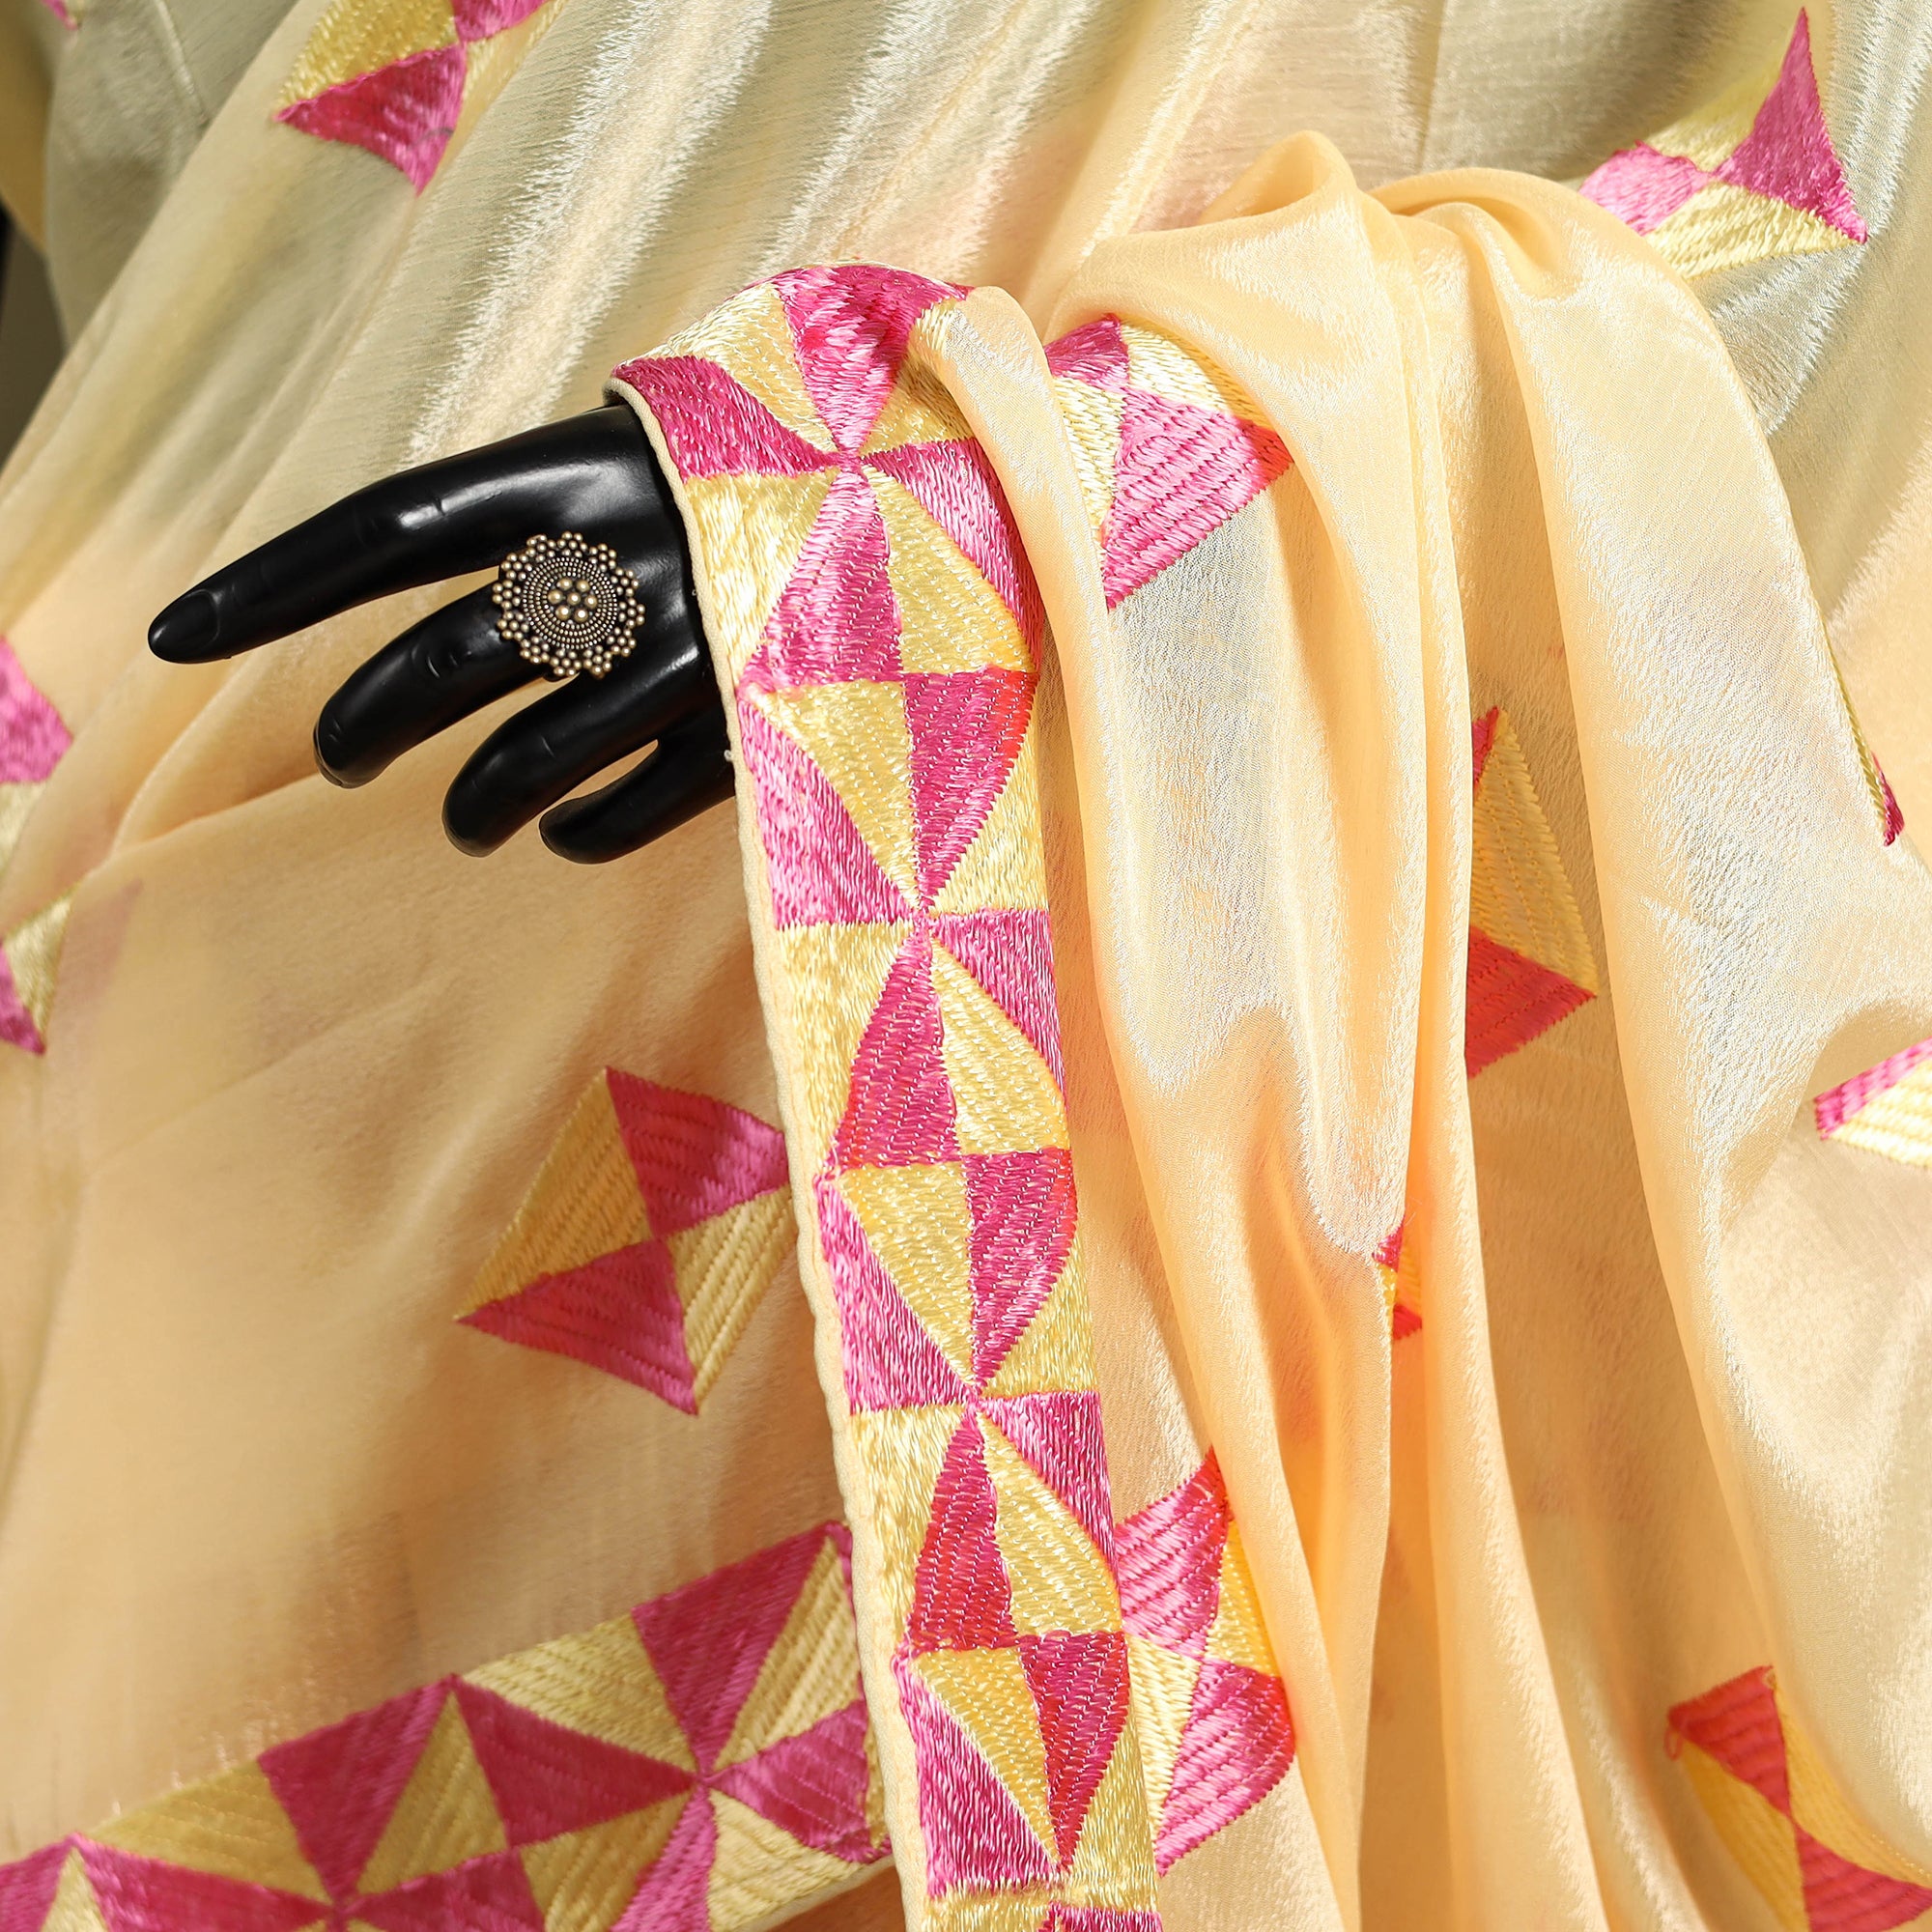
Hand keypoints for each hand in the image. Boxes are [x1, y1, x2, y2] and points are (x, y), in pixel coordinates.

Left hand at [147, 405, 729, 861]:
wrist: (954, 508)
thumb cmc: (771, 482)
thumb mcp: (652, 448)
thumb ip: (548, 498)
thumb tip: (420, 574)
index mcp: (586, 472)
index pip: (389, 527)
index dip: (272, 584)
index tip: (170, 633)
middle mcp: (626, 565)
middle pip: (439, 663)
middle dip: (364, 724)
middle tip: (344, 757)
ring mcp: (689, 660)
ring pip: (523, 761)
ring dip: (468, 806)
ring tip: (462, 820)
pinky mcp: (747, 740)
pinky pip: (624, 811)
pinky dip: (577, 835)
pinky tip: (565, 837)